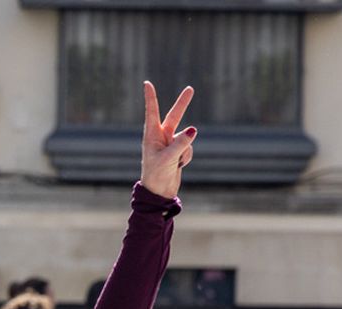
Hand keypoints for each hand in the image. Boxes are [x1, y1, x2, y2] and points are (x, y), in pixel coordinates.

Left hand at [140, 81, 196, 200]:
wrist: (159, 192)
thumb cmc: (156, 175)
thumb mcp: (168, 159)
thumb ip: (180, 143)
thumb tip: (193, 129)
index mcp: (151, 136)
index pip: (152, 112)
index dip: (151, 97)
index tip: (147, 83)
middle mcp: (160, 137)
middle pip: (174, 116)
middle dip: (183, 103)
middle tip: (190, 89)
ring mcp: (170, 144)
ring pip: (186, 138)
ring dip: (184, 150)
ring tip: (174, 163)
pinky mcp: (178, 151)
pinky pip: (189, 149)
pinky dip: (186, 157)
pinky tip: (178, 166)